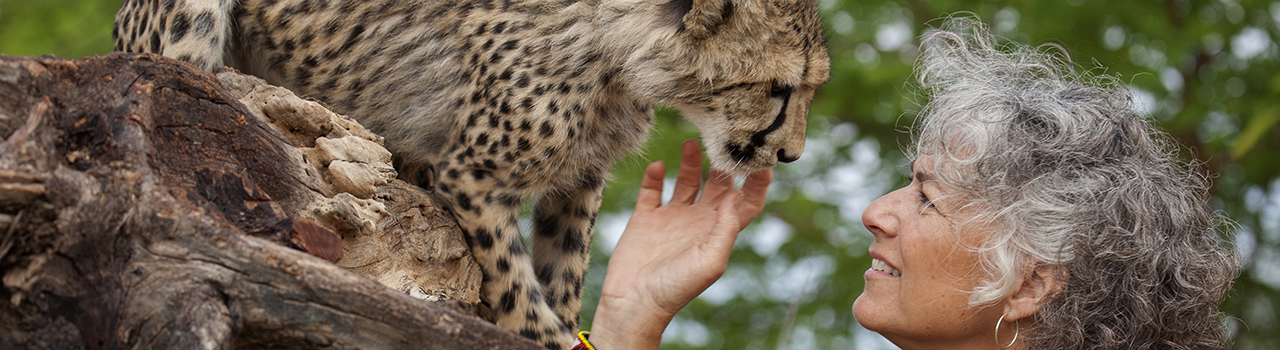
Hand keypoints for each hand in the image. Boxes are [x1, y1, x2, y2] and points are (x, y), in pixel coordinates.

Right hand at [589, 139, 770, 348]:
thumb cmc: (676, 289)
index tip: (761, 160)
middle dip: (724, 164)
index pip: (746, 202)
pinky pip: (653, 188)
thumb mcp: (710, 260)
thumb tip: (736, 194)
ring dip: (692, 161)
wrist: (634, 302)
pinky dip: (655, 174)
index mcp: (718, 232)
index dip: (757, 183)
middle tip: (725, 139)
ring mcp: (672, 218)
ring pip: (687, 180)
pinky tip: (659, 166)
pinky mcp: (645, 217)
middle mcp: (698, 221)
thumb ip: (726, 227)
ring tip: (692, 143)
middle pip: (718, 184)